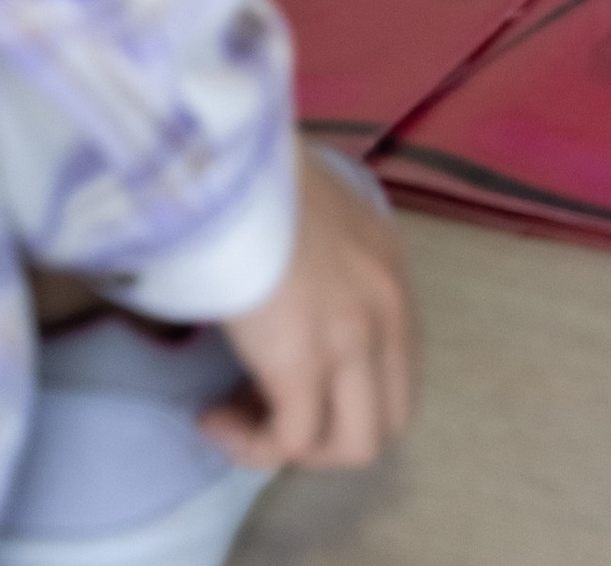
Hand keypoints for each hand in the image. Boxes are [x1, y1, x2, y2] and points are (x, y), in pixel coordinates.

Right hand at [203, 145, 413, 472]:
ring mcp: (352, 339)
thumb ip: (319, 257)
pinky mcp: (303, 365)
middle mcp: (387, 307)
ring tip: (240, 419)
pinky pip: (287, 444)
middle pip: (390, 418)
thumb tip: (284, 297)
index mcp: (391, 268)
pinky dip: (249, 446)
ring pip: (353, 445)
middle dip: (331, 432)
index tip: (289, 377)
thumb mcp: (312, 212)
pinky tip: (210, 418)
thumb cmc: (255, 174)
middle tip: (270, 410)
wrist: (230, 161)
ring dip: (297, 448)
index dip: (348, 391)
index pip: (400, 366)